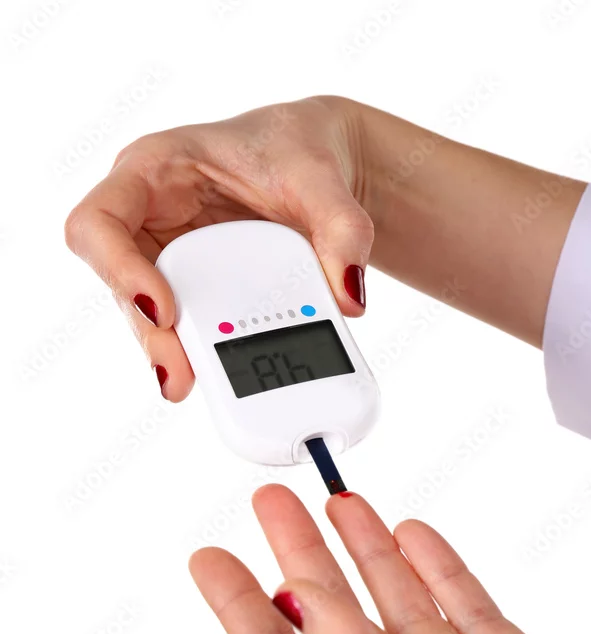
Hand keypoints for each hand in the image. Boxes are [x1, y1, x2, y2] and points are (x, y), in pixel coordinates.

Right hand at [65, 95, 584, 400]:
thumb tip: (353, 296)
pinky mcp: (204, 287)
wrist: (339, 164)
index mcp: (163, 169)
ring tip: (200, 393)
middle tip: (184, 378)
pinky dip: (197, 355)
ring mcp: (177, 255)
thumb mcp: (330, 175)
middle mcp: (158, 216)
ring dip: (168, 356)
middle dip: (146, 332)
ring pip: (149, 314)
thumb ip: (343, 227)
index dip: (117, 267)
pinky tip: (215, 384)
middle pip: (121, 282)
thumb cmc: (320, 148)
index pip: (102, 219)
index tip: (163, 305)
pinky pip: (187, 325)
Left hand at [190, 485, 590, 633]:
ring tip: (336, 502)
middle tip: (271, 504)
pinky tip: (411, 537)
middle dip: (299, 556)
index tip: (209, 558)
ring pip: (398, 602)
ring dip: (363, 552)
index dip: (238, 607)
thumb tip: (304, 604)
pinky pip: (461, 605)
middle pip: (336, 616)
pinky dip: (434, 568)